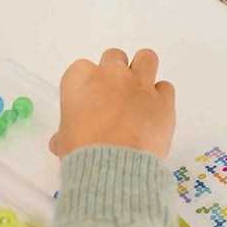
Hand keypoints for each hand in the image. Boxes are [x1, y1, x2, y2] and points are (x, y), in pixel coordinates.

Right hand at [48, 49, 175, 160]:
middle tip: (113, 99)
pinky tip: (154, 114)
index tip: (87, 104)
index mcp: (81, 79)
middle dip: (114, 75)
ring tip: (139, 93)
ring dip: (142, 71)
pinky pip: (166, 88)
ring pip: (146, 58)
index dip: (86, 87)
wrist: (114, 169)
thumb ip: (64, 135)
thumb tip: (61, 142)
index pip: (81, 69)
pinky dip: (160, 98)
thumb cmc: (81, 152)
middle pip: (113, 58)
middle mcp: (111, 74)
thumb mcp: (64, 142)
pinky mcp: (164, 100)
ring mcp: (140, 84)